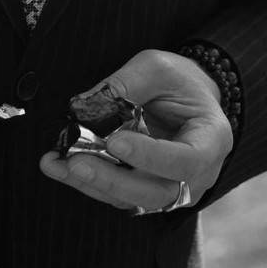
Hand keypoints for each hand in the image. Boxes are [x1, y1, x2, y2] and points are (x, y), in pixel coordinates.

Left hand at [38, 49, 233, 212]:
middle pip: (156, 192)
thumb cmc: (179, 79)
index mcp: (210, 140)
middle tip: (76, 163)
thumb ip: (126, 84)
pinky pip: (118, 194)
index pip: (184, 160)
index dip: (150, 157)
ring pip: (132, 199)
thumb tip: (84, 106)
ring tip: (56, 164)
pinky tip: (58, 165)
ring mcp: (172, 188)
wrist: (189, 94)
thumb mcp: (157, 68)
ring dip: (92, 184)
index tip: (115, 142)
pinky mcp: (146, 189)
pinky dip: (88, 182)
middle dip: (112, 180)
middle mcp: (196, 175)